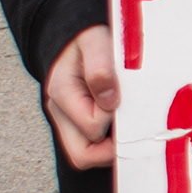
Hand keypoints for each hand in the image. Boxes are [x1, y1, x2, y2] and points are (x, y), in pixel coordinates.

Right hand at [44, 26, 119, 170]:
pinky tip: (123, 126)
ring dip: (111, 147)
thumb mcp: (95, 41)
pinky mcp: (77, 125)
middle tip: (132, 127)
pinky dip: (110, 144)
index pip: (92, 125)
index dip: (114, 117)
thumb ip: (100, 68)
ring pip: (86, 156)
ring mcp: (67, 122)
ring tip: (128, 125)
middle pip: (82, 155)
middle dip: (111, 146)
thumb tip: (109, 101)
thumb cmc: (89, 37)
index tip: (124, 99)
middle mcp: (59, 112)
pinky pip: (92, 150)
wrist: (78, 36)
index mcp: (61, 92)